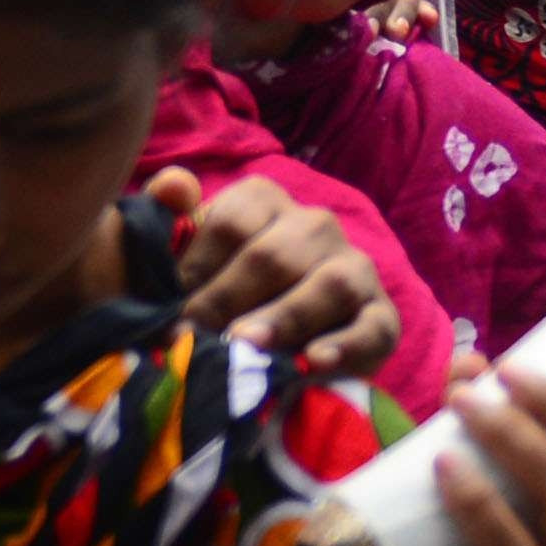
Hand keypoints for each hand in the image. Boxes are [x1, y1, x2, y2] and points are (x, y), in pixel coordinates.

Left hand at [157, 170, 400, 382]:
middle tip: (193, 338)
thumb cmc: (207, 298)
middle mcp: (315, 226)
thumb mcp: (175, 259)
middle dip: (228, 301)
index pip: (232, 222)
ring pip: (330, 285)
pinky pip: (372, 328)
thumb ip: (165, 218)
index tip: (169, 308)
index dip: (196, 269)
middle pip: (275, 255)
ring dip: (286, 318)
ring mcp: (354, 269)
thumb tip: (174, 184)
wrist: (262, 353)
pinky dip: (345, 346)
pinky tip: (313, 361)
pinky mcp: (380, 318)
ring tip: (246, 346)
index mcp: (264, 201)